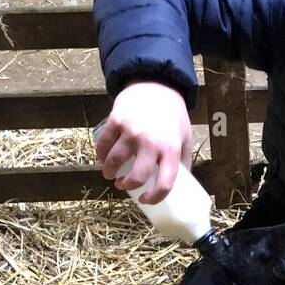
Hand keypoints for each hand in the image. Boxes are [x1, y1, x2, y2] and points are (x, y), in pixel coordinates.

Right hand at [95, 80, 193, 203]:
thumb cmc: (172, 116)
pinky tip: (103, 159)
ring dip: (110, 172)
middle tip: (123, 185)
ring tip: (110, 173)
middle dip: (127, 185)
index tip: (146, 199)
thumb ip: (181, 160)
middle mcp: (151, 143)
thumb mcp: (184, 138)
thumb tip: (181, 184)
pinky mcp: (116, 121)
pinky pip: (103, 145)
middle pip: (136, 176)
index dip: (154, 197)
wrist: (156, 85)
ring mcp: (132, 132)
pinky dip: (101, 156)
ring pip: (114, 162)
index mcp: (171, 150)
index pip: (165, 183)